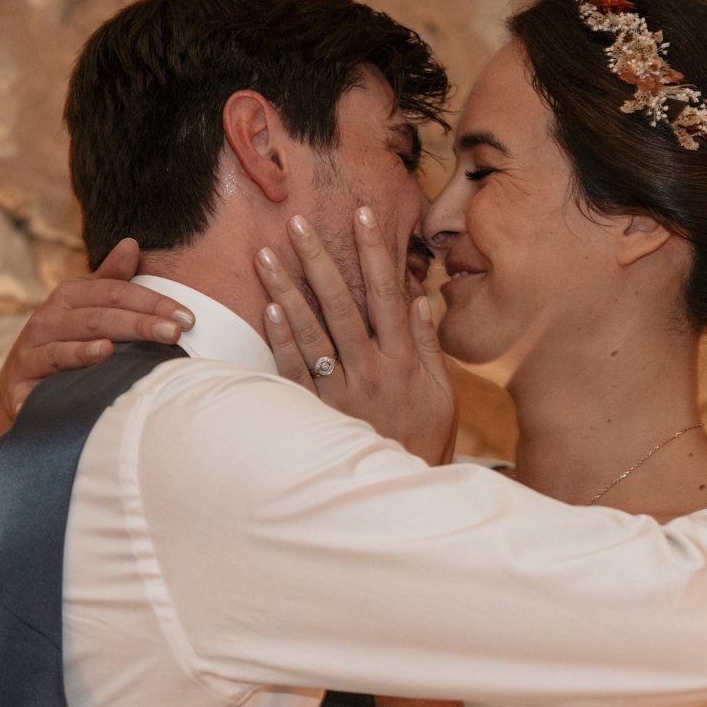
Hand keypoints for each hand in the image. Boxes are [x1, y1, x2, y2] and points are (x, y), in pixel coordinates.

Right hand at [0, 238, 196, 447]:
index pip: (117, 290)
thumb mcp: (86, 315)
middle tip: (179, 330)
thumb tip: (131, 244)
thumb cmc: (62, 351)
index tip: (187, 317)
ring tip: (159, 335)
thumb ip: (109, 282)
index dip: (153, 301)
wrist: (17, 396)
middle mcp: (52, 313)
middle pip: (105, 308)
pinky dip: (80, 354)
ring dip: (124, 331)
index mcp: (70, 296)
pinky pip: (55, 357)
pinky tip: (105, 352)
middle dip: (146, 317)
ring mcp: (36, 340)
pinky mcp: (24, 369)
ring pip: (84, 328)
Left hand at [253, 208, 457, 464]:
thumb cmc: (423, 441)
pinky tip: (269, 309)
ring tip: (265, 256)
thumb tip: (417, 299)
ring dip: (288, 290)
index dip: (374, 252)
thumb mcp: (441, 394)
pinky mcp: (317, 413)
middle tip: (296, 223)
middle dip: (320, 259)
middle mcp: (372, 370)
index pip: (388, 293)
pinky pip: (295, 372)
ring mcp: (341, 392)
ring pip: (311, 332)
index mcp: (403, 360)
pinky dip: (282, 340)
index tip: (361, 215)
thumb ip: (426, 346)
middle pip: (342, 304)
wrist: (400, 491)